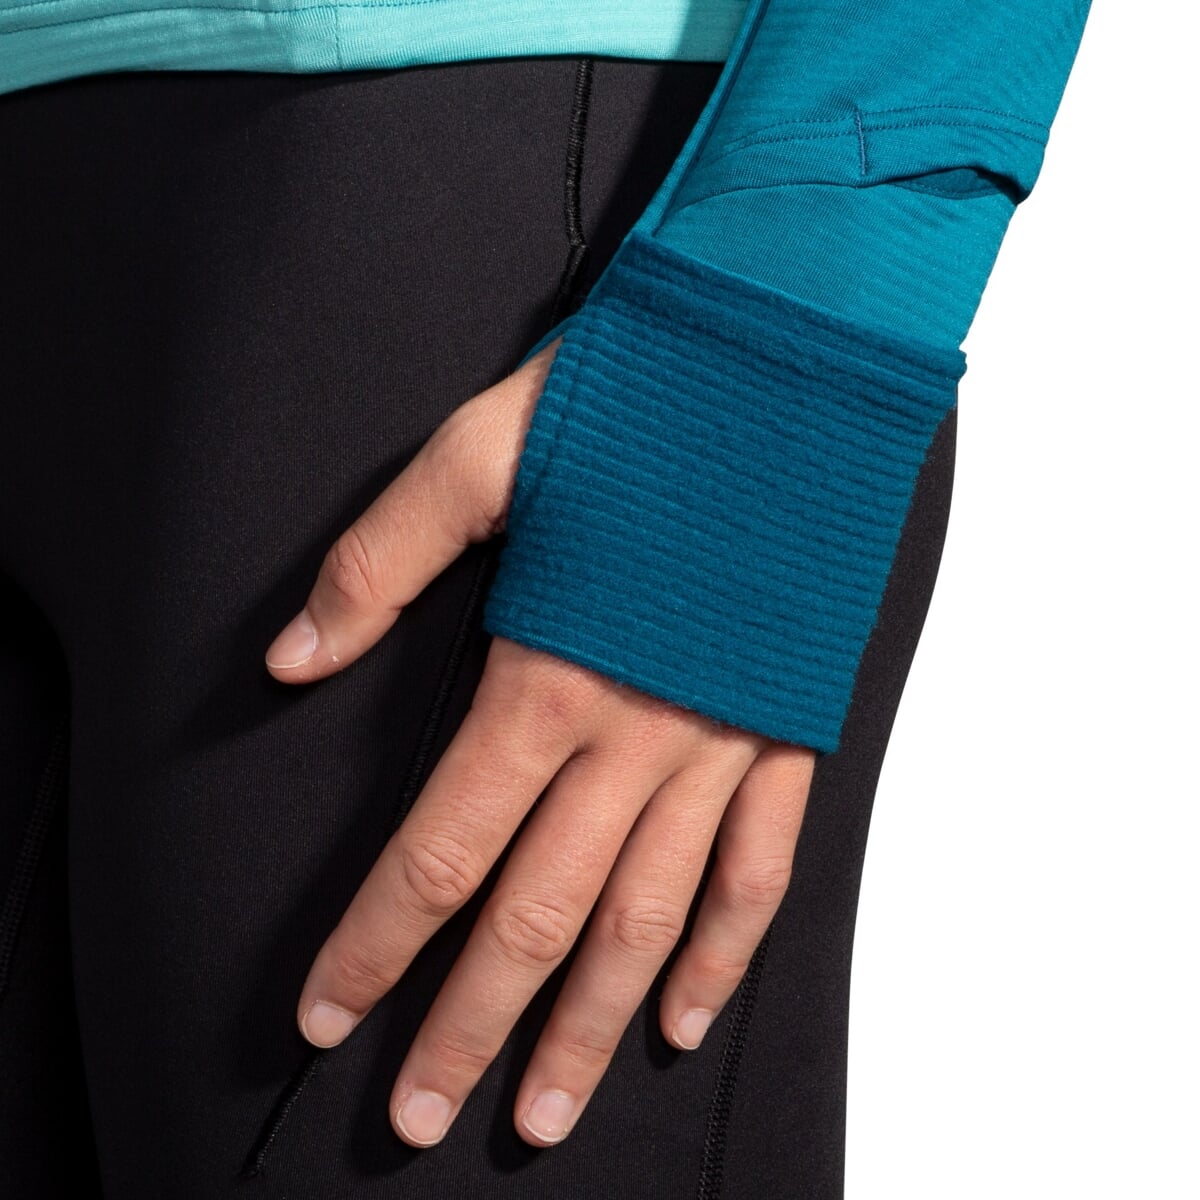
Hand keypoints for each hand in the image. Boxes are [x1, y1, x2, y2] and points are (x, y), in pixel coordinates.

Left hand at [265, 341, 816, 1147]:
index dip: (376, 942)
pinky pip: (758, 869)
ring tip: (543, 1114)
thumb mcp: (483, 454)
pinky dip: (720, 953)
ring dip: (588, 1026)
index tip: (327, 1018)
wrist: (794, 368)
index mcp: (549, 673)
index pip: (442, 848)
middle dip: (468, 1025)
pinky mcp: (786, 731)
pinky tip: (680, 1017)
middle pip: (537, 915)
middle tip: (417, 1117)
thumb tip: (290, 660)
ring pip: (646, 921)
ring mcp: (721, 742)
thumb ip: (380, 561)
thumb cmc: (645, 400)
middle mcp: (636, 734)